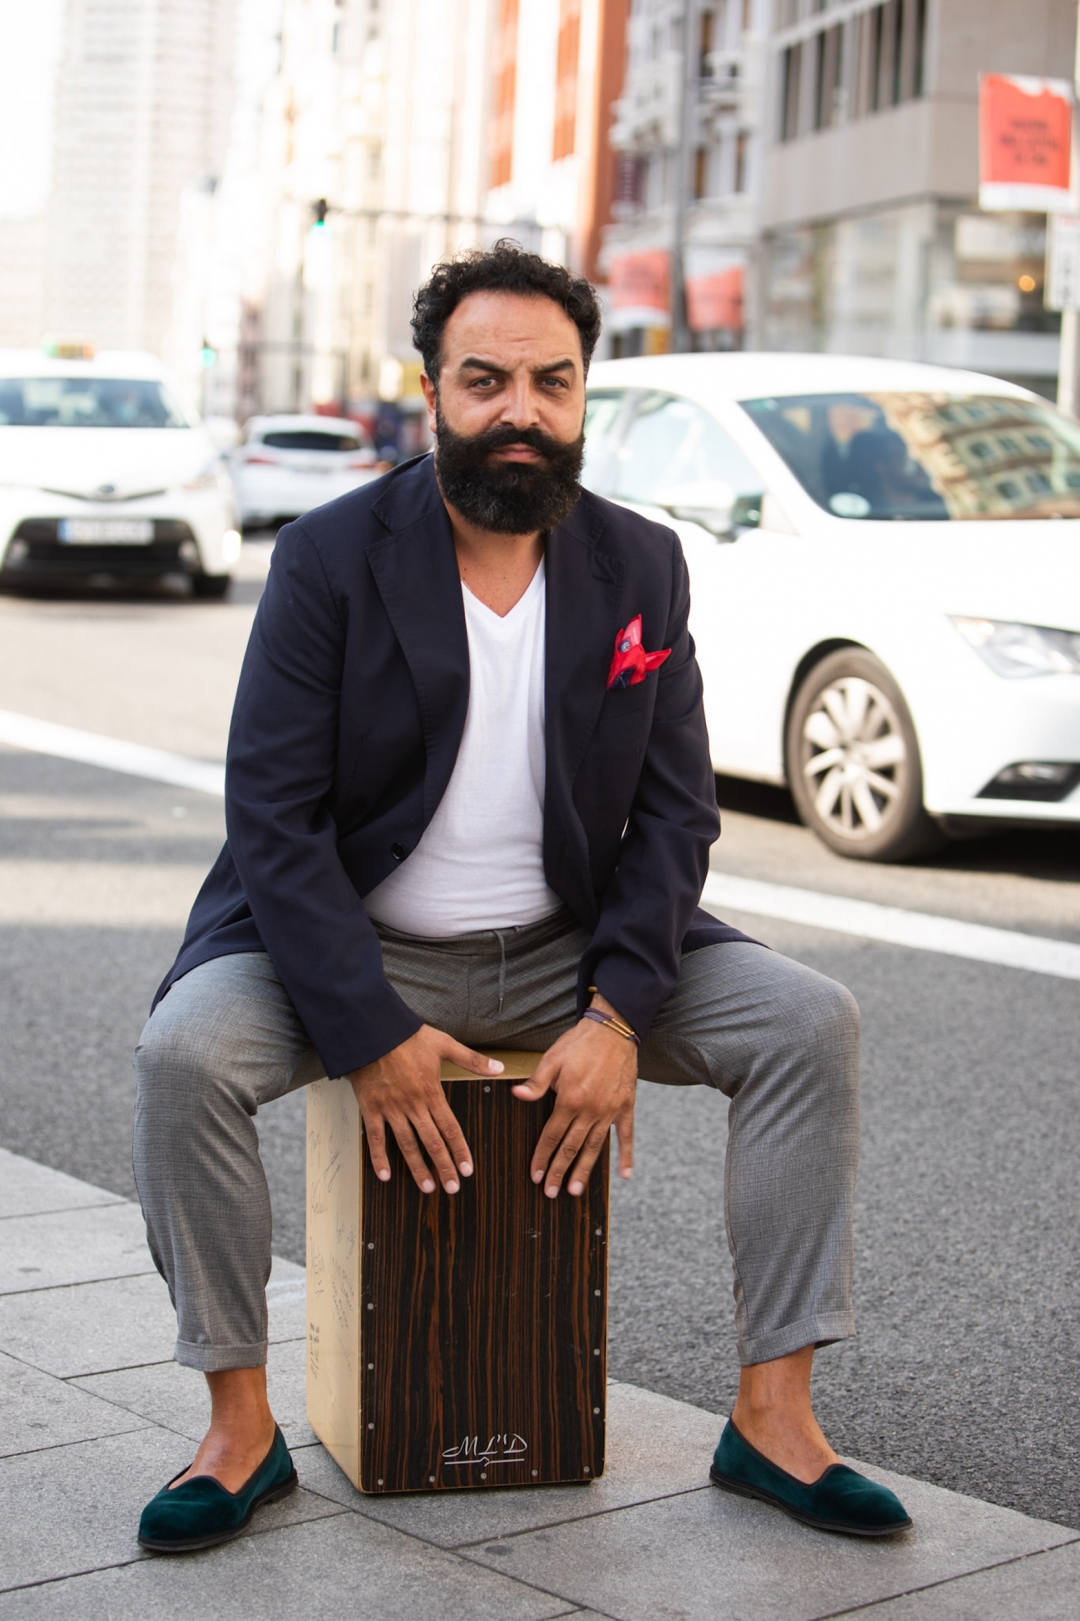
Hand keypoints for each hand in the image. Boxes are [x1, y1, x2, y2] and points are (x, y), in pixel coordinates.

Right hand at [348, 1026, 503, 1193]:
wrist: (372, 1030)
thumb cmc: (408, 1036)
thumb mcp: (444, 1044)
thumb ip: (472, 1060)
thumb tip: (499, 1068)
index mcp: (432, 1092)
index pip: (450, 1128)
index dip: (460, 1151)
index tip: (467, 1170)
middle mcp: (413, 1105)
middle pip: (431, 1142)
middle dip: (443, 1167)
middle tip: (452, 1187)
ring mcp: (391, 1109)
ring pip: (406, 1145)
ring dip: (417, 1168)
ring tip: (427, 1187)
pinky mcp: (371, 1108)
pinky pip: (375, 1138)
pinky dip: (379, 1158)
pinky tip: (385, 1176)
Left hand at [511, 996, 636, 1197]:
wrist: (613, 1030)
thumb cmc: (579, 1043)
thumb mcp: (552, 1059)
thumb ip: (536, 1083)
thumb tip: (517, 1097)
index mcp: (569, 1100)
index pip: (551, 1136)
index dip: (542, 1158)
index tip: (536, 1176)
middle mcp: (590, 1110)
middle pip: (571, 1148)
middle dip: (559, 1172)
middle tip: (551, 1193)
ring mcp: (609, 1110)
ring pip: (595, 1147)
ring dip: (584, 1170)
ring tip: (576, 1190)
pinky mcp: (625, 1106)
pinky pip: (626, 1135)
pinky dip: (626, 1155)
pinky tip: (625, 1175)